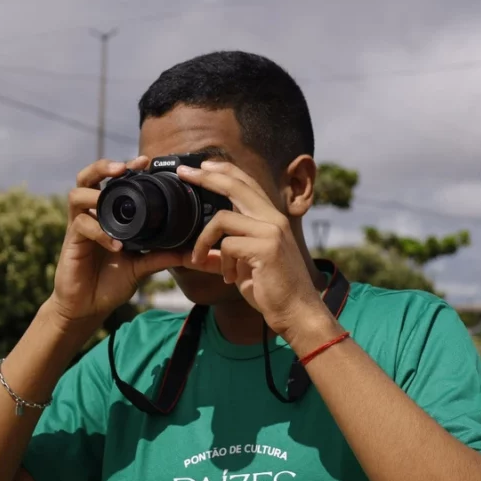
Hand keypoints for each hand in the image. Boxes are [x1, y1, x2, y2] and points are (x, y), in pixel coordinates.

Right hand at [47, 157, 187, 330]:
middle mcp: (92, 216)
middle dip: (103, 167)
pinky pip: (82, 226)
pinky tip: (116, 245)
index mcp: (108, 216)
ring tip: (111, 201)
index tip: (146, 161)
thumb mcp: (141, 267)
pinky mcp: (71, 243)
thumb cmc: (110, 282)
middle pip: (86, 177)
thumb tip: (191, 252)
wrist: (87, 307)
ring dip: (95, 195)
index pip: (111, 182)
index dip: (125, 167)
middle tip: (123, 168)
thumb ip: (161, 256)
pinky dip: (100, 232)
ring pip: (77, 195)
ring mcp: (79, 227)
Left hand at [178, 160, 330, 340]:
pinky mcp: (267, 248)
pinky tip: (228, 278)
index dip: (223, 172)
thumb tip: (189, 255)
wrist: (296, 312)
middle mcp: (273, 219)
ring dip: (203, 240)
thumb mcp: (241, 268)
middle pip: (235, 186)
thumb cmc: (272, 290)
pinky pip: (227, 245)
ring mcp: (271, 231)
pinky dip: (221, 263)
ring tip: (199, 259)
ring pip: (223, 219)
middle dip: (206, 177)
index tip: (200, 168)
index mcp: (270, 219)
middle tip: (184, 172)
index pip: (246, 184)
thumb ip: (219, 257)